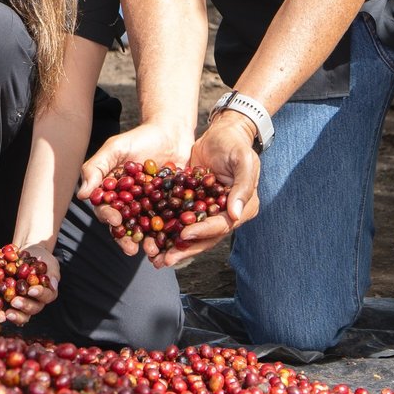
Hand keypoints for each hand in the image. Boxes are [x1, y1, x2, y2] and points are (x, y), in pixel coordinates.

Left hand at [2, 244, 60, 324]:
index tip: (31, 290)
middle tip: (15, 302)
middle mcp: (36, 302)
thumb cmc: (41, 258)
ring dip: (15, 314)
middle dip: (24, 306)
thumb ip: (52, 272)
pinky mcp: (10, 302)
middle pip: (33, 308)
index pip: (46, 296)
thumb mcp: (49, 262)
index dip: (39, 294)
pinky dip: (2, 312)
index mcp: (48, 293)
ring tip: (7, 312)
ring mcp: (23, 303)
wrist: (27, 254)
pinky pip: (7, 310)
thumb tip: (53, 283)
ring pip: (22, 315)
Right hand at [77, 121, 192, 257]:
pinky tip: (172, 243)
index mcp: (112, 193)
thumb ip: (97, 168)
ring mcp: (149, 208)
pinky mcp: (169, 209)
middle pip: (125, 226)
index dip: (109, 216)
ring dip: (147, 243)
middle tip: (132, 250)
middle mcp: (129, 204)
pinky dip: (169, 235)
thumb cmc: (140, 138)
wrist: (172, 132)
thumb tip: (81, 195)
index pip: (106, 209)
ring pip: (146, 230)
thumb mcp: (115, 148)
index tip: (115, 219)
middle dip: (127, 239)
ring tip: (153, 252)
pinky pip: (168, 224)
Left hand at [154, 112, 260, 267]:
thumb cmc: (235, 144)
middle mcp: (227, 215)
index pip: (221, 225)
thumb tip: (234, 214)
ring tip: (155, 258)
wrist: (222, 133)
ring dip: (174, 247)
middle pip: (205, 237)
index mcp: (242, 208)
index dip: (202, 231)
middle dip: (184, 249)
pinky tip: (150, 239)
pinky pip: (180, 221)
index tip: (183, 234)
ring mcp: (210, 212)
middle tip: (164, 261)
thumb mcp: (243, 160)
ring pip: (191, 234)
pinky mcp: (194, 205)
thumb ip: (242, 185)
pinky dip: (167, 231)